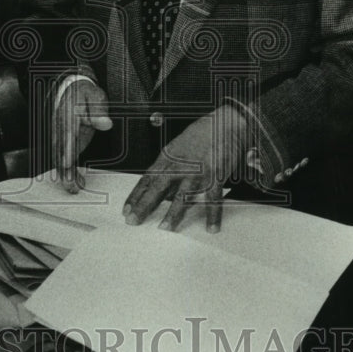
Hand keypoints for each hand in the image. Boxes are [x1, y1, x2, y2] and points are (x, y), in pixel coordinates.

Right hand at [52, 78, 112, 192]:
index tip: (66, 164)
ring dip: (66, 175)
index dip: (66, 151)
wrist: (71, 88)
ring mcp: (61, 136)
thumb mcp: (94, 96)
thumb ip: (98, 110)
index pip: (66, 135)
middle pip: (60, 151)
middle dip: (64, 170)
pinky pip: (64, 159)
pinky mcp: (65, 143)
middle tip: (70, 186)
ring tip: (74, 189)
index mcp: (67, 116)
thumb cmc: (85, 93)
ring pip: (60, 158)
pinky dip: (69, 172)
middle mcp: (60, 128)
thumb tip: (105, 124)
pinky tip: (78, 183)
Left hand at [122, 105, 247, 233]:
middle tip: (133, 221)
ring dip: (174, 214)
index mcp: (167, 158)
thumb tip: (163, 189)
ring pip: (183, 197)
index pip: (146, 180)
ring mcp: (198, 172)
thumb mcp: (177, 147)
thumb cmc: (202, 134)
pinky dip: (213, 215)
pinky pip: (213, 199)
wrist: (226, 123)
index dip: (135, 196)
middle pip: (158, 189)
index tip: (127, 209)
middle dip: (144, 207)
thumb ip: (168, 168)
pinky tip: (211, 227)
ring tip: (166, 228)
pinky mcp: (216, 177)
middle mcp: (179, 166)